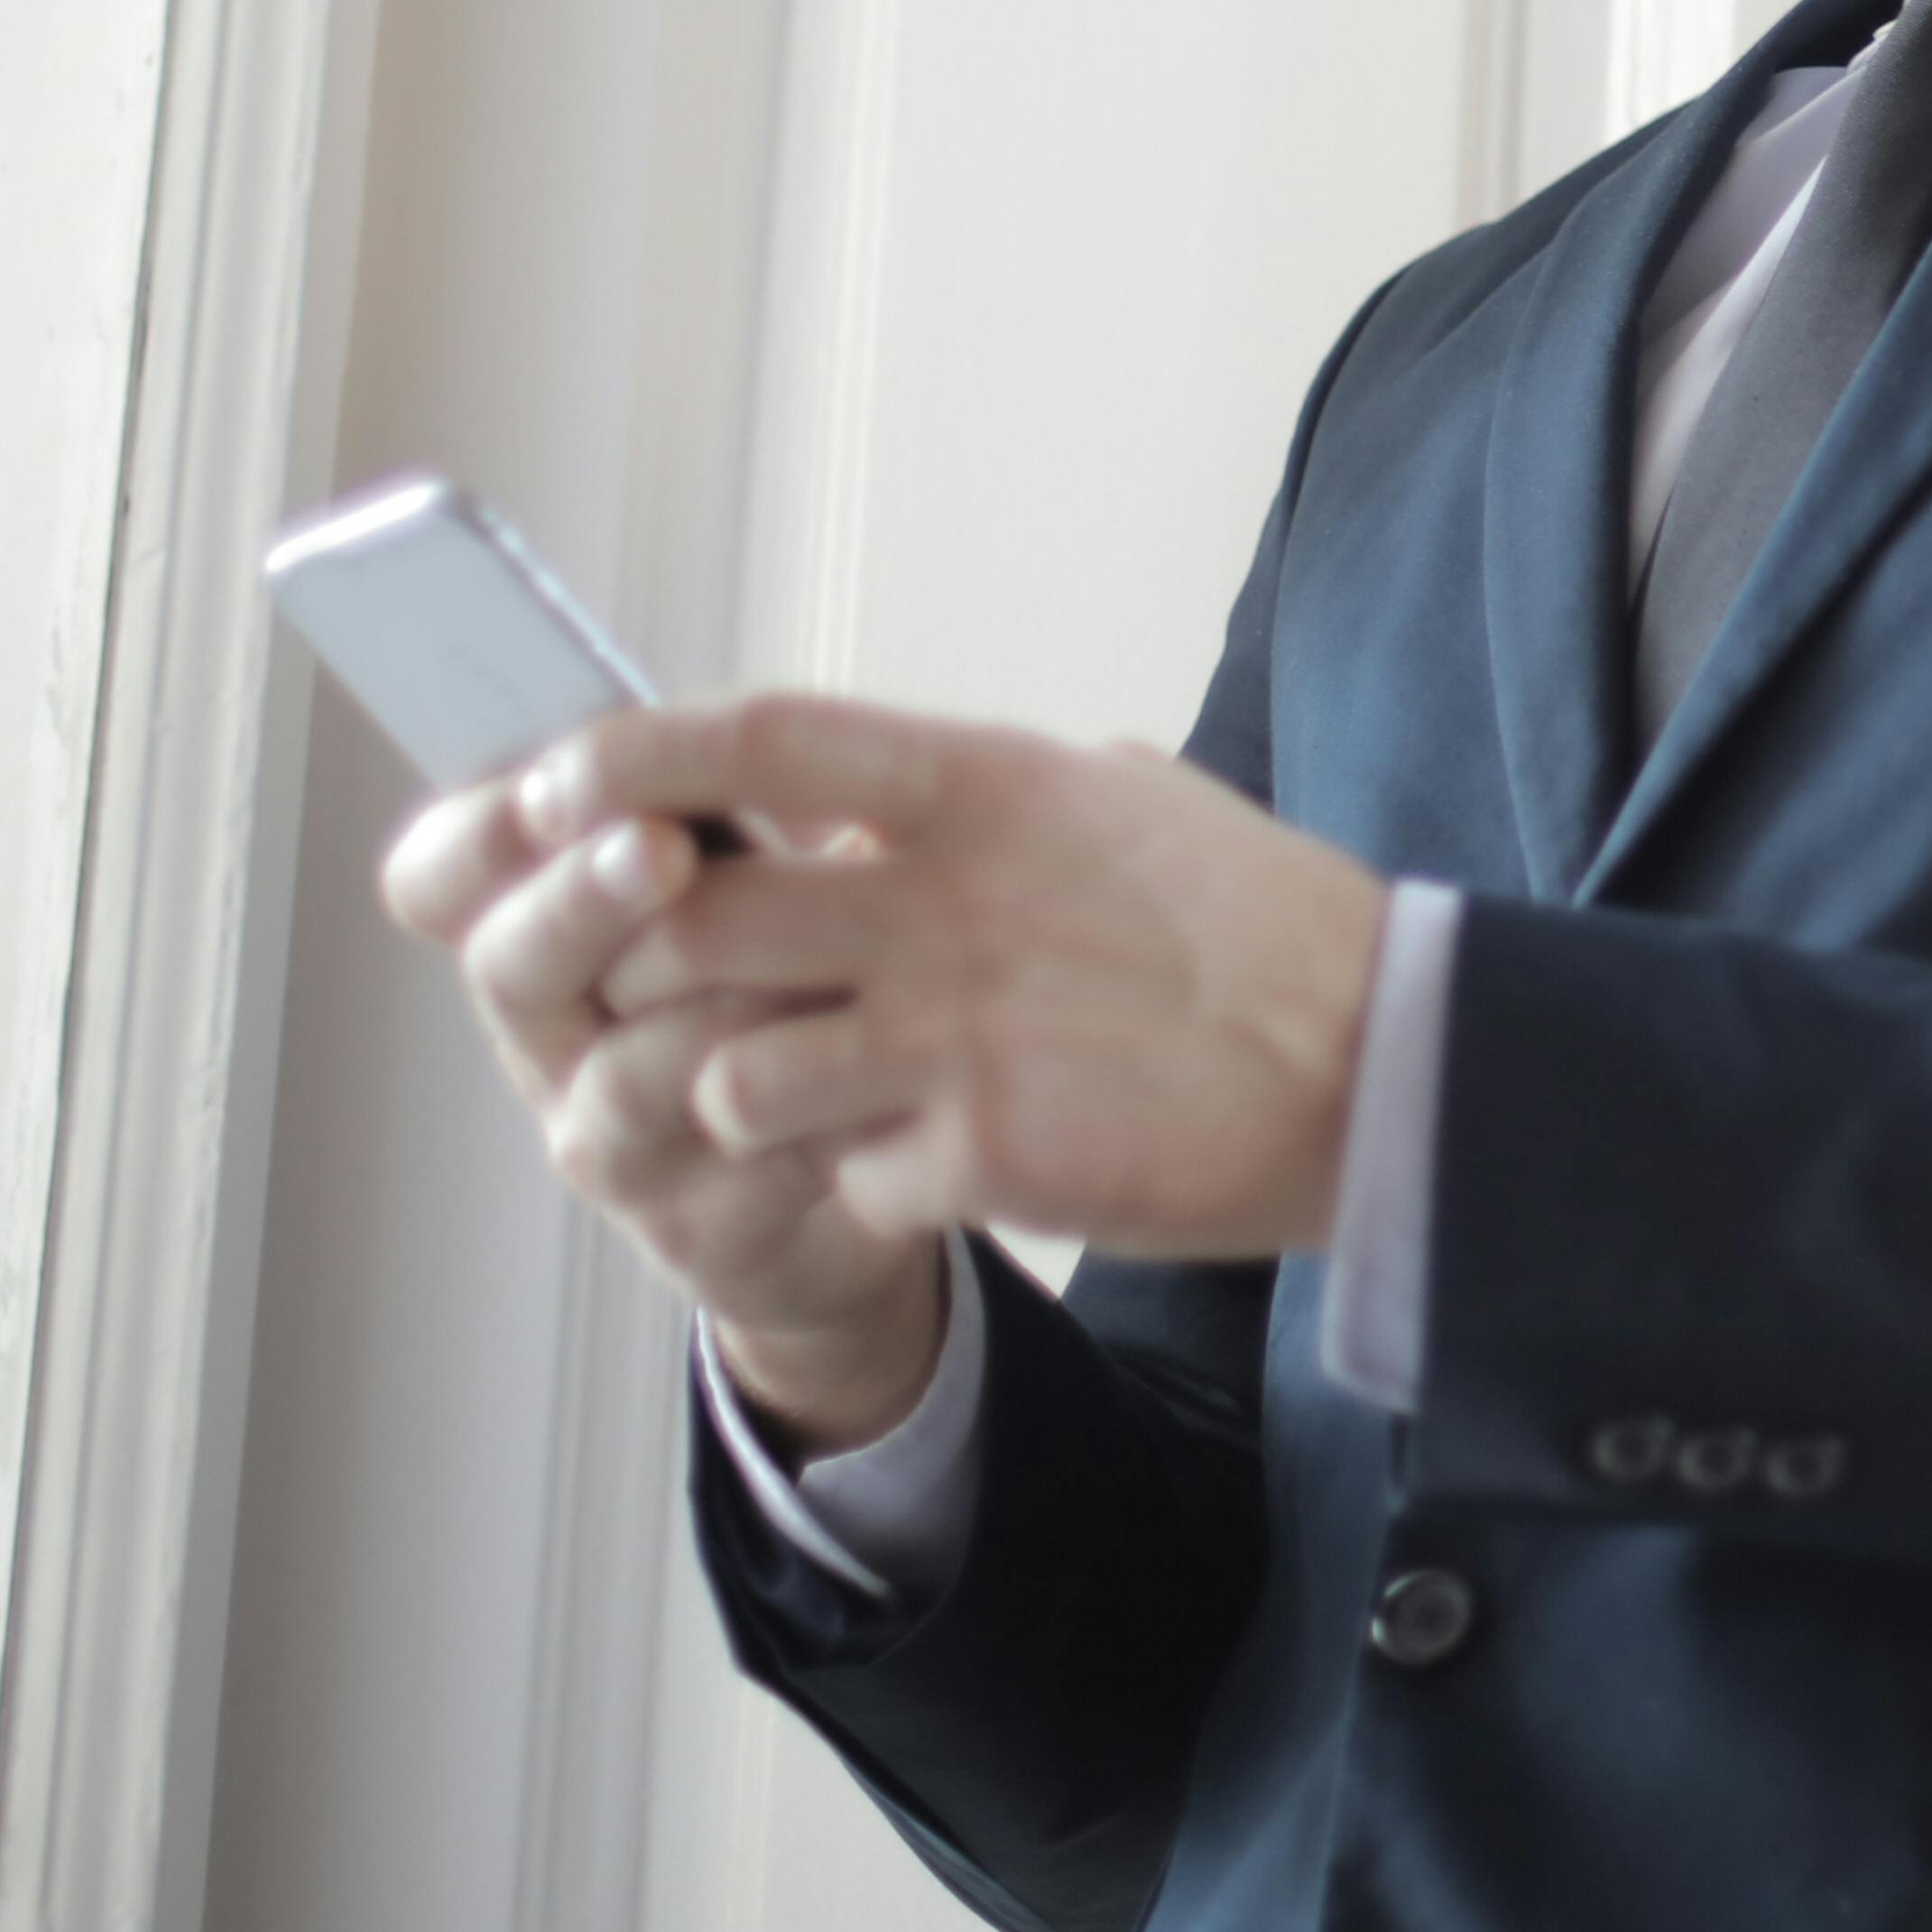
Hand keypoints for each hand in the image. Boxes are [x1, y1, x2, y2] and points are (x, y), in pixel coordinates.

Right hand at [380, 771, 948, 1450]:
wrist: (896, 1141)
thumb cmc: (812, 965)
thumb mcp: (764, 861)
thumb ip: (715, 795)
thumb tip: (700, 723)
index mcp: (544, 929)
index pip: (438, 879)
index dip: (474, 835)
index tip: (548, 785)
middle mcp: (550, 1045)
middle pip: (513, 967)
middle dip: (587, 896)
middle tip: (662, 842)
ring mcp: (616, 1150)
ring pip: (632, 1071)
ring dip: (729, 997)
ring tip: (819, 949)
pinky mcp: (706, 1235)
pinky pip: (749, 1157)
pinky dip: (817, 1093)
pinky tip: (879, 1047)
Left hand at [539, 695, 1389, 1264]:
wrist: (1376, 1063)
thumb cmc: (1264, 923)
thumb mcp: (1127, 800)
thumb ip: (1000, 793)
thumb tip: (912, 790)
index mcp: (983, 786)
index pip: (759, 741)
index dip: (633, 758)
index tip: (555, 779)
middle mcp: (950, 897)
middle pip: (698, 921)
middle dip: (640, 971)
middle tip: (644, 1001)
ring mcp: (959, 1033)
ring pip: (730, 1071)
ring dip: (730, 1101)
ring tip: (783, 1110)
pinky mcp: (981, 1156)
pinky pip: (836, 1182)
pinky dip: (849, 1191)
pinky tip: (912, 1175)